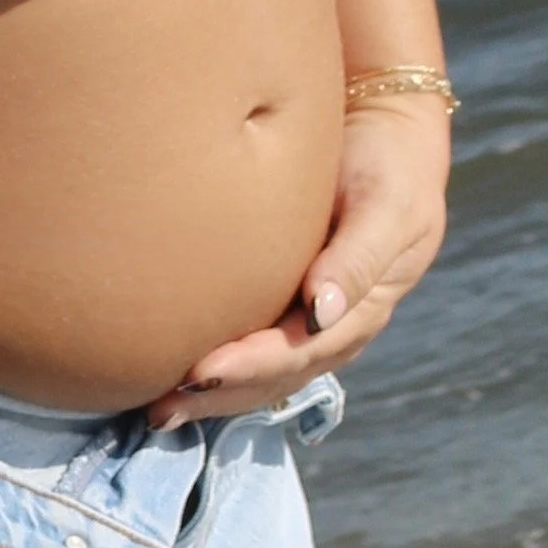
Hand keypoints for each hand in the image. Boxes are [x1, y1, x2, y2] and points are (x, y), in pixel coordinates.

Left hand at [148, 94, 451, 426]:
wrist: (390, 136)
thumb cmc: (389, 164)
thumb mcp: (387, 206)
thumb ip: (357, 258)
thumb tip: (319, 312)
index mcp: (359, 312)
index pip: (299, 352)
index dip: (250, 366)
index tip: (200, 373)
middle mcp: (332, 330)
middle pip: (272, 378)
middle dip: (217, 398)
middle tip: (161, 410)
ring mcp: (309, 325)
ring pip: (258, 377)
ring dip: (209, 398)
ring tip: (158, 411)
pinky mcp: (285, 309)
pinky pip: (250, 351)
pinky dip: (214, 372)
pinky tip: (173, 377)